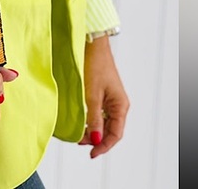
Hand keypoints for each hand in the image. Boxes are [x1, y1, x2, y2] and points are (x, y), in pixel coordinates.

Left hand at [79, 35, 129, 157]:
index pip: (115, 134)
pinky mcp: (101, 93)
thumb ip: (93, 117)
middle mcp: (118, 104)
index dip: (103, 146)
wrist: (92, 44)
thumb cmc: (95, 65)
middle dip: (95, 138)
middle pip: (109, 130)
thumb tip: (95, 138)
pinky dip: (89, 119)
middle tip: (78, 141)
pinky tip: (79, 121)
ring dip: (91, 129)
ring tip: (77, 133)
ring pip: (103, 122)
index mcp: (120, 106)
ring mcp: (110, 99)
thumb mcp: (92, 94)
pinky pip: (98, 112)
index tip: (91, 153)